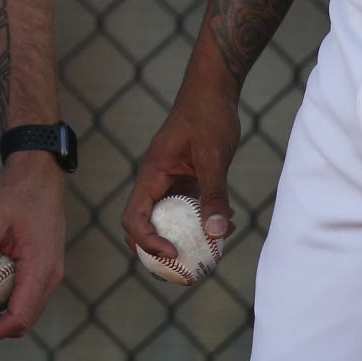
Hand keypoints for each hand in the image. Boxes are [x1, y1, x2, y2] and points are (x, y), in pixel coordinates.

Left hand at [0, 151, 64, 340]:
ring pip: (26, 307)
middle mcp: (51, 275)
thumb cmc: (15, 192)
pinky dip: (6, 297)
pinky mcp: (46, 263)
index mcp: (40, 269)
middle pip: (24, 319)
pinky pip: (27, 291)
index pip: (19, 318)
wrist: (39, 171)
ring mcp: (51, 270)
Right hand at [120, 83, 240, 272]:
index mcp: (151, 175)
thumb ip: (213, 194)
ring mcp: (170, 180)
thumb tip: (217, 233)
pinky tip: (227, 224)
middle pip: (145, 224)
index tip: (171, 254)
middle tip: (183, 270)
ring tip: (212, 253)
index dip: (146, 242)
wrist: (213, 90)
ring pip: (169, 219)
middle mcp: (155, 181)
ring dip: (186, 238)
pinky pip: (187, 208)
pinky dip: (202, 220)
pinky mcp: (185, 178)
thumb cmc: (208, 116)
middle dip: (160, 251)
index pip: (134, 217)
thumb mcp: (213, 157)